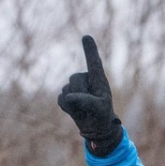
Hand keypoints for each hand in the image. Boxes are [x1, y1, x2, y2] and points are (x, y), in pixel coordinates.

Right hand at [57, 35, 124, 156]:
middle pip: (75, 78)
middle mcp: (85, 79)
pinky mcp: (66, 95)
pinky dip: (67, 109)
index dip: (90, 50)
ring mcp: (75, 86)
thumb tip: (68, 97)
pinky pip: (61, 100)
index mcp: (98, 79)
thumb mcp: (99, 109)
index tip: (86, 37)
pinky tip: (76, 111)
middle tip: (90, 106)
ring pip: (67, 90)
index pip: (94, 62)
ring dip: (75, 104)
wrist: (96, 128)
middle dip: (81, 93)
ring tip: (84, 110)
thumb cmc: (103, 115)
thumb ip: (86, 101)